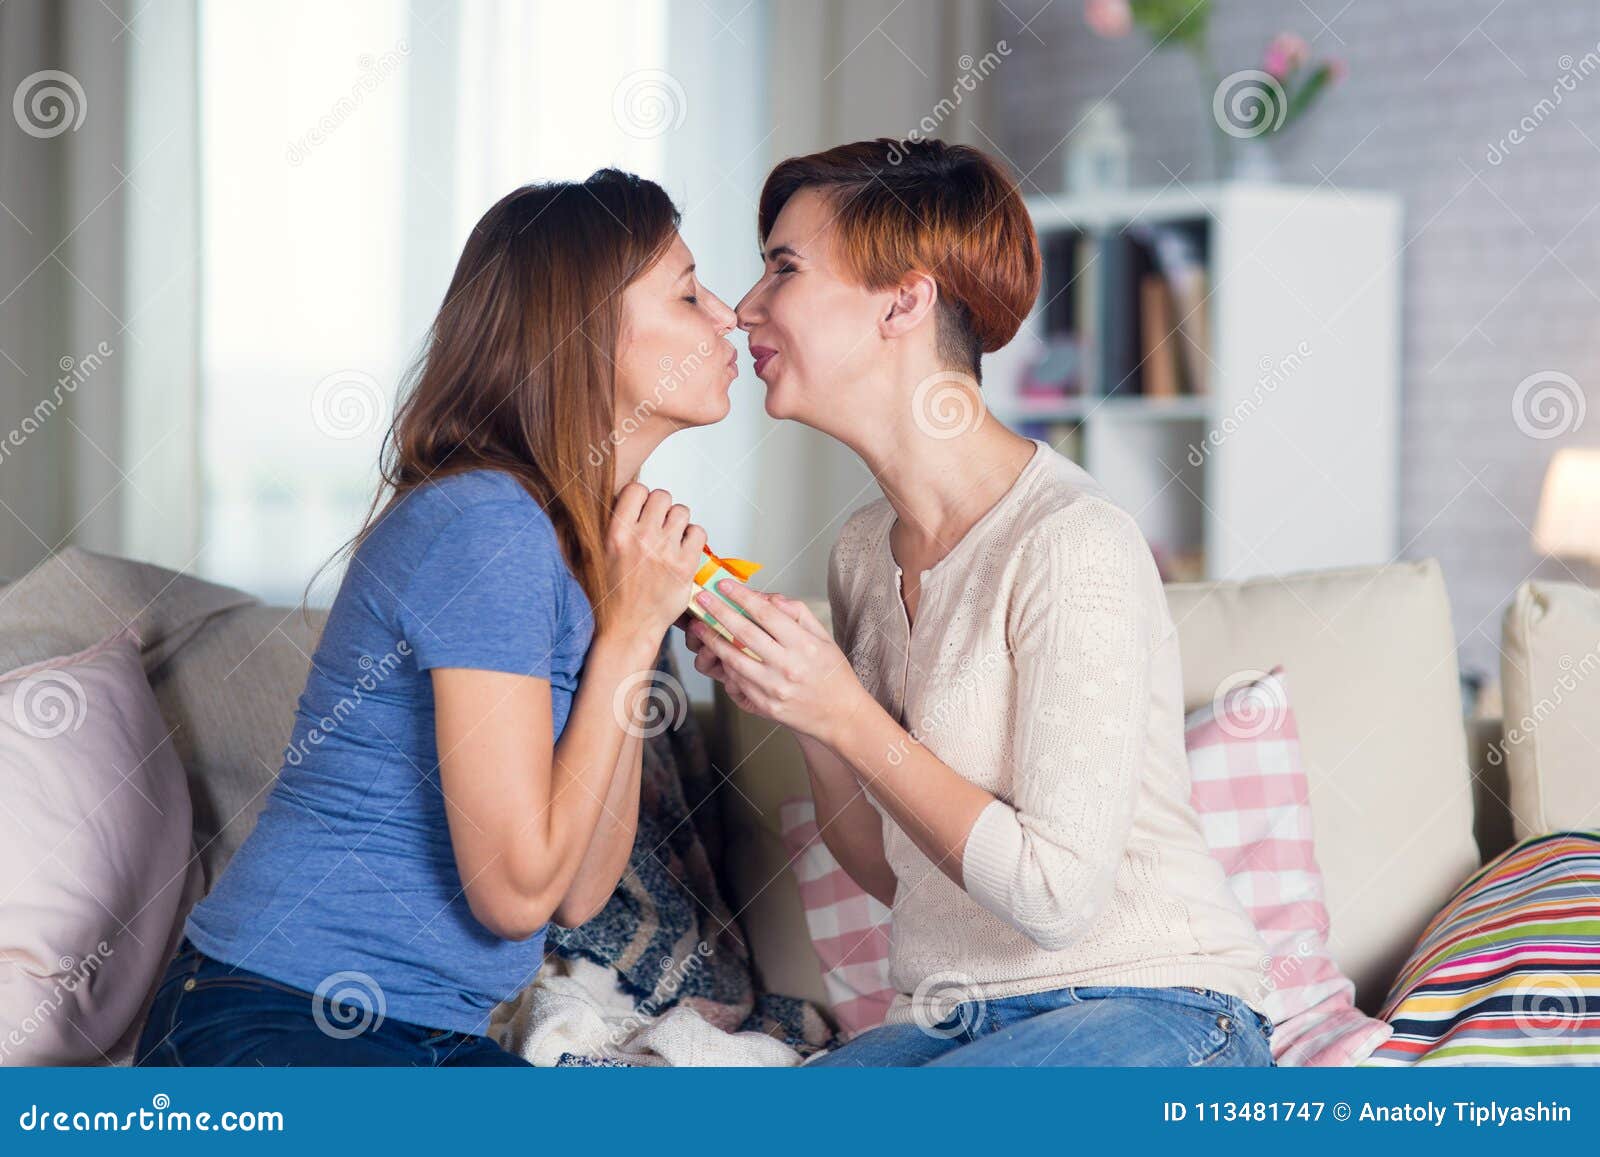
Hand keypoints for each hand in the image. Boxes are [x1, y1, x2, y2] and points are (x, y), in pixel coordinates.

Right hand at [601, 483, 705, 642]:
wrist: (627, 627)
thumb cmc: (612, 595)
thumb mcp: (594, 556)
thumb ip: (606, 526)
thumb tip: (619, 498)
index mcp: (616, 534)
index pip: (636, 489)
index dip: (640, 497)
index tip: (640, 508)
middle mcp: (642, 539)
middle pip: (662, 496)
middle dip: (660, 507)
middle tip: (657, 523)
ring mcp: (666, 552)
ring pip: (682, 511)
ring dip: (677, 521)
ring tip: (669, 536)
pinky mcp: (685, 566)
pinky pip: (698, 532)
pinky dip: (693, 536)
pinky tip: (682, 547)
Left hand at [688, 579, 871, 745]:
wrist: (840, 716)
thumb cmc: (833, 675)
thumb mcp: (824, 638)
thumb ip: (797, 613)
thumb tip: (769, 598)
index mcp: (803, 645)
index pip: (766, 614)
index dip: (742, 597)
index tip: (725, 585)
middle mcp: (787, 666)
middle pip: (744, 634)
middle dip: (719, 613)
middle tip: (702, 599)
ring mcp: (774, 688)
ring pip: (734, 659)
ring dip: (713, 641)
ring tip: (700, 627)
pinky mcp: (765, 705)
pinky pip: (738, 682)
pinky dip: (725, 666)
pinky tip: (718, 654)